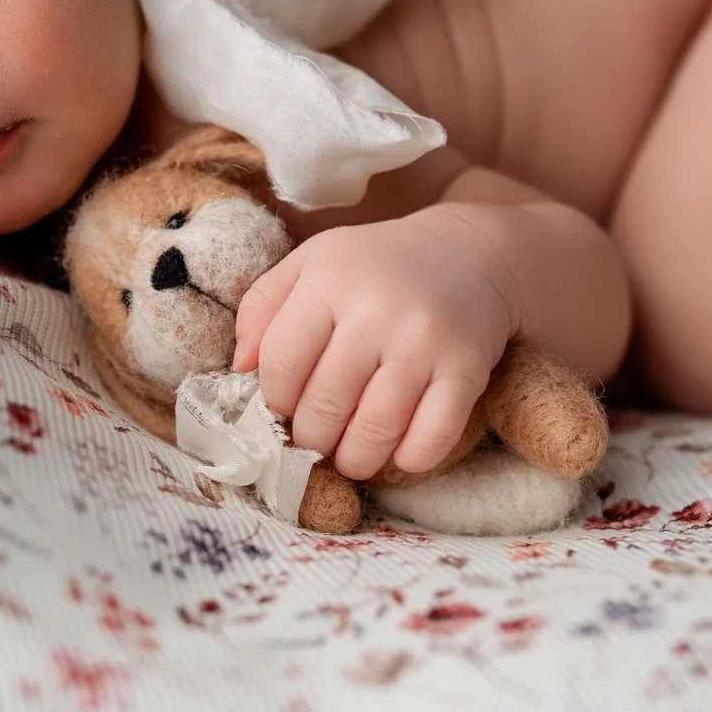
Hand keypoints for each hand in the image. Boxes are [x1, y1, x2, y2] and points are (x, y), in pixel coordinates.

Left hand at [233, 208, 515, 481]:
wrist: (470, 252)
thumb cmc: (377, 265)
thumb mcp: (312, 263)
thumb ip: (263, 307)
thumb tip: (241, 368)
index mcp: (330, 279)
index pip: (280, 363)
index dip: (275, 399)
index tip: (286, 406)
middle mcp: (376, 310)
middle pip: (323, 405)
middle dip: (312, 437)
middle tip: (318, 438)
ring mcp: (424, 342)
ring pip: (373, 432)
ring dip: (354, 459)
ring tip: (350, 454)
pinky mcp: (467, 369)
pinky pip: (430, 440)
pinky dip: (408, 459)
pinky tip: (399, 449)